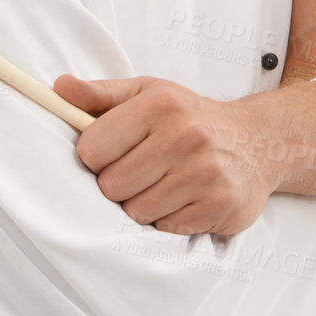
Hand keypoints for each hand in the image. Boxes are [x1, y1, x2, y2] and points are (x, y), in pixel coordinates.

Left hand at [51, 73, 278, 236]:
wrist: (257, 141)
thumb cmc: (190, 116)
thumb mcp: (147, 93)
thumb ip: (100, 94)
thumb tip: (58, 88)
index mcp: (159, 104)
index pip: (91, 150)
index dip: (96, 156)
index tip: (114, 152)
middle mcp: (184, 136)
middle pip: (111, 186)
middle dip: (120, 183)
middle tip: (144, 169)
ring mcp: (205, 173)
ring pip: (136, 212)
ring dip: (144, 203)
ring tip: (166, 182)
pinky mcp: (219, 205)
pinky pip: (166, 227)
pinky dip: (170, 217)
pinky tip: (185, 197)